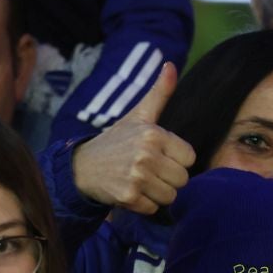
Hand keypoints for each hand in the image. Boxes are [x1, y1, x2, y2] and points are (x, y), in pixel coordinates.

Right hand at [70, 64, 195, 214]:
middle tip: (151, 170)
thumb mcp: (139, 115)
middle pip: (182, 179)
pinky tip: (133, 192)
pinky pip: (154, 208)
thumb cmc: (117, 140)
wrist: (83, 166)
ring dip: (158, 193)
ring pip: (170, 196)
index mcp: (153, 134)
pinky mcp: (128, 197)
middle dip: (169, 178)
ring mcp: (137, 177)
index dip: (176, 158)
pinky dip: (145, 204)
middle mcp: (146, 155)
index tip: (160, 155)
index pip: (189, 157)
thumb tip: (170, 63)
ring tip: (142, 181)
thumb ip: (159, 93)